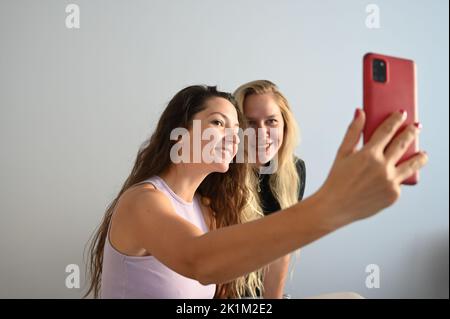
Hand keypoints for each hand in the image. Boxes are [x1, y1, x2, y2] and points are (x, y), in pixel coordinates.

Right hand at [318, 109, 427, 225]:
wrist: (335, 207)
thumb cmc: (336, 180)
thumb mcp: (342, 153)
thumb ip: (353, 132)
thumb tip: (360, 112)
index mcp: (368, 155)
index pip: (387, 131)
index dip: (395, 120)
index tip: (401, 114)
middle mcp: (382, 167)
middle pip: (403, 144)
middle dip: (411, 133)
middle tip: (416, 127)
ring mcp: (390, 182)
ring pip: (412, 164)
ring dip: (420, 156)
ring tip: (423, 153)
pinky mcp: (393, 195)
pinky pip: (400, 182)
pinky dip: (399, 177)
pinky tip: (397, 175)